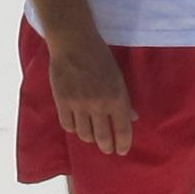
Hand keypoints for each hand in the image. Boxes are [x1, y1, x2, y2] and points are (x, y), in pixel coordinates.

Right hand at [46, 34, 135, 155]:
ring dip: (90, 137)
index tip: (121, 150)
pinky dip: (73, 128)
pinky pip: (68, 125)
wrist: (74, 43)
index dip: (123, 144)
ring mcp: (79, 105)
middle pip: (103, 138)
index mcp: (116, 97)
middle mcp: (98, 105)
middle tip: (107, 148)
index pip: (123, 130)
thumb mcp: (118, 77)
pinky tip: (76, 124)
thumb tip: (132, 118)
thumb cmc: (100, 57)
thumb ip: (124, 100)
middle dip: (106, 146)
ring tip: (91, 134)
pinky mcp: (62, 102)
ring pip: (84, 134)